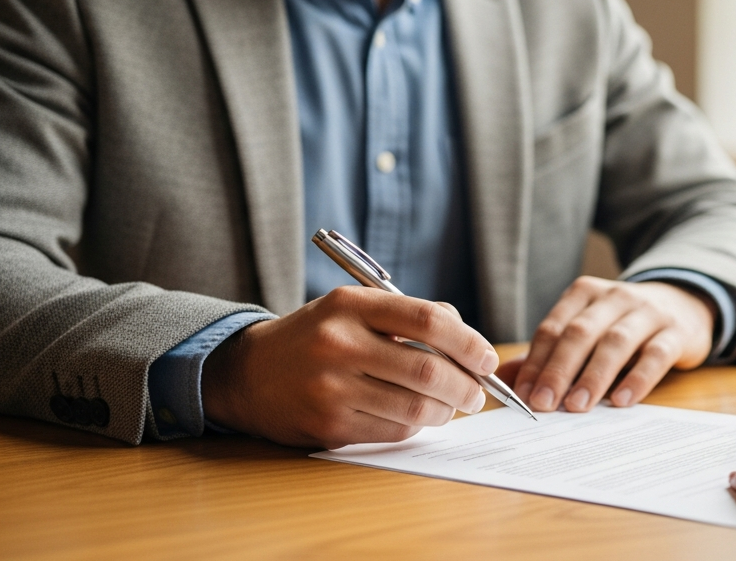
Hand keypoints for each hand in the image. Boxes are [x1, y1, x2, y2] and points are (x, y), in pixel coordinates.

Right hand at [202, 287, 498, 448]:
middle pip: (428, 371)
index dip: (468, 342)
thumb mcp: (356, 308)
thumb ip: (410, 316)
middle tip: (477, 394)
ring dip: (445, 412)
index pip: (428, 321)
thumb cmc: (318, 337)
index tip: (487, 359)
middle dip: (466, 387)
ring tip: (451, 407)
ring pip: (415, 408)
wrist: (248, 373)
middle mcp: (339, 344)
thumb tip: (468, 342)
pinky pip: (393, 430)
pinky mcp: (328, 425)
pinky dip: (415, 426)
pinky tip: (416, 417)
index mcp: (351, 305)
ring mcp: (332, 388)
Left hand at [501, 277, 712, 412]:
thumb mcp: (588, 329)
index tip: (523, 395)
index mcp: (584, 294)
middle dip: (558, 370)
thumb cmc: (624, 324)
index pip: (553, 327)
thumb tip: (507, 381)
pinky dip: (637, 378)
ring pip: (615, 342)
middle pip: (580, 333)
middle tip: (543, 404)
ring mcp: (647, 312)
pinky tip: (622, 400)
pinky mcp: (676, 332)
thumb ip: (550, 352)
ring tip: (578, 406)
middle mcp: (614, 297)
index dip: (536, 362)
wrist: (685, 303)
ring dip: (593, 375)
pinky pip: (655, 355)